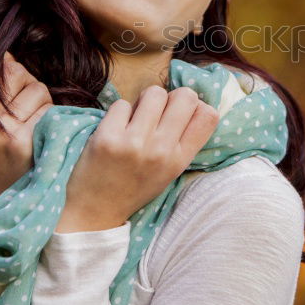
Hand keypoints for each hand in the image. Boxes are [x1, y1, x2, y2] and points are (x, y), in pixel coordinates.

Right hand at [0, 49, 53, 201]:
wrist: (14, 204)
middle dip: (28, 80)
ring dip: (44, 100)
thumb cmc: (4, 160)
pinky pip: (48, 108)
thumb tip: (0, 55)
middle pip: (11, 70)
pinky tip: (46, 135)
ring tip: (37, 123)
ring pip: (36, 87)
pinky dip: (54, 117)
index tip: (10, 69)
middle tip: (29, 104)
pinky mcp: (23, 141)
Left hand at [55, 84, 219, 232]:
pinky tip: (115, 129)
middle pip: (185, 96)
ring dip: (144, 101)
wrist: (96, 211)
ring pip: (154, 93)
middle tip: (157, 112)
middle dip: (172, 97)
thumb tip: (190, 100)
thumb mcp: (168, 171)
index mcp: (180, 160)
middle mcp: (161, 150)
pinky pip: (122, 104)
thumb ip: (182, 140)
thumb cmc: (134, 188)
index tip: (182, 112)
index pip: (208, 115)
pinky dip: (119, 113)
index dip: (197, 105)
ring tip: (136, 118)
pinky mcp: (107, 137)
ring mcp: (134, 143)